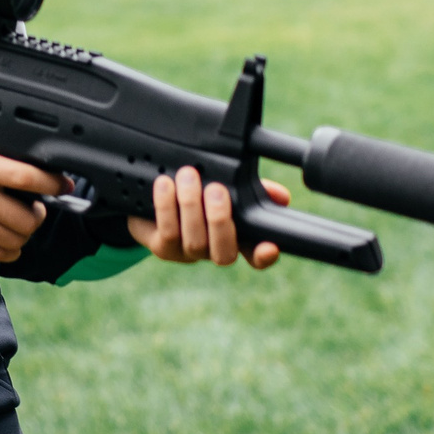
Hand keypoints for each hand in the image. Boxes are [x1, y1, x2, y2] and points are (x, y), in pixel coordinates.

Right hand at [0, 140, 60, 262]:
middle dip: (38, 215)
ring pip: (14, 239)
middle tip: (36, 208)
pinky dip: (9, 251)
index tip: (63, 184)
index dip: (52, 183)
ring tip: (20, 224)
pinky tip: (8, 241)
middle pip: (26, 217)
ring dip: (25, 234)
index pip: (26, 177)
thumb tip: (30, 165)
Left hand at [129, 166, 287, 268]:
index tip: (270, 246)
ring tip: (188, 176)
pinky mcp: (163, 248)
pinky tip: (165, 185)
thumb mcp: (227, 187)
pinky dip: (166, 206)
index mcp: (235, 238)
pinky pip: (168, 232)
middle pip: (224, 254)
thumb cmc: (197, 193)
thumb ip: (252, 189)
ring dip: (191, 206)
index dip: (264, 256)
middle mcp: (213, 250)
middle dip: (220, 220)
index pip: (255, 256)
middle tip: (216, 189)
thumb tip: (281, 196)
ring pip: (194, 241)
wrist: (151, 199)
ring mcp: (188, 253)